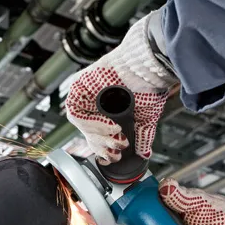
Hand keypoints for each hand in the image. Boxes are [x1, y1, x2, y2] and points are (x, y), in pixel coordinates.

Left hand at [66, 13, 176, 164]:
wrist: (146, 68)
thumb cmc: (148, 86)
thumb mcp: (145, 118)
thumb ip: (143, 136)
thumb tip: (145, 153)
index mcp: (107, 108)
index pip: (97, 134)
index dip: (105, 149)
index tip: (115, 156)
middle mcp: (94, 102)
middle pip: (88, 132)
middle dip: (103, 145)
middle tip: (118, 149)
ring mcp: (84, 95)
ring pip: (81, 125)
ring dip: (99, 134)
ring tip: (117, 133)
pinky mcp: (77, 88)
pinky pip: (76, 113)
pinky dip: (92, 123)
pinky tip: (110, 125)